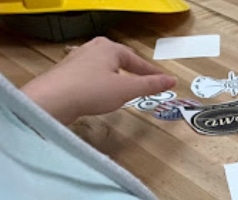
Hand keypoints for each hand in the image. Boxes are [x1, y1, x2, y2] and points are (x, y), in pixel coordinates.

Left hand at [21, 37, 175, 124]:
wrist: (52, 100)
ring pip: (104, 66)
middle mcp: (92, 48)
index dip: (152, 73)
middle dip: (133, 69)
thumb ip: (150, 85)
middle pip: (119, 59)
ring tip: (125, 86)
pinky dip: (101, 82)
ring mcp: (77, 59)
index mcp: (109, 48)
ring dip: (116, 76)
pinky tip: (101, 92)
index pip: (137, 60)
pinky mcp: (67, 72)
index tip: (164, 82)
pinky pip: (91, 74)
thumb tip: (172, 81)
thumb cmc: (92, 91)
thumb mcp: (127, 89)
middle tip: (145, 80)